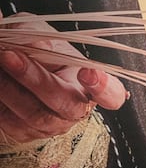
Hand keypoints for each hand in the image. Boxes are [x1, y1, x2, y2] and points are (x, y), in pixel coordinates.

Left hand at [0, 13, 127, 142]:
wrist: (10, 69)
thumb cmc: (38, 54)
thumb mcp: (40, 35)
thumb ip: (39, 36)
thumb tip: (35, 44)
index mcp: (91, 86)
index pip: (112, 96)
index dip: (104, 89)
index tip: (88, 73)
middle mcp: (75, 110)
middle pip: (67, 104)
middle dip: (36, 79)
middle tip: (8, 55)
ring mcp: (51, 125)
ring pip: (33, 113)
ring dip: (8, 86)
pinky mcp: (23, 132)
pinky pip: (10, 120)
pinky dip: (0, 94)